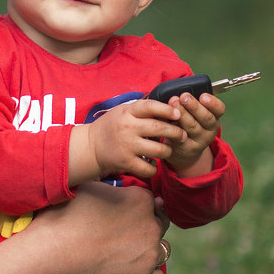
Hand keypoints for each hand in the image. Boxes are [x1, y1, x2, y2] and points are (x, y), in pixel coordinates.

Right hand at [33, 182, 169, 273]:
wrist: (54, 255)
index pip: (151, 199)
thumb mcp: (89, 188)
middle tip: (122, 230)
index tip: (123, 210)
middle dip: (146, 225)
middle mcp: (152, 226)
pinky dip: (147, 273)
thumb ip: (111, 186)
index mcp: (141, 199)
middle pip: (159, 222)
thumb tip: (114, 186)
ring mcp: (149, 255)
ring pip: (162, 249)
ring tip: (126, 250)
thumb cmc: (66, 217)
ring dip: (149, 248)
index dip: (137, 204)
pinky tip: (130, 269)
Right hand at [69, 99, 185, 183]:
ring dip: (168, 150)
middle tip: (182, 134)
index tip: (178, 113)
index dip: (167, 109)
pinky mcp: (126, 162)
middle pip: (159, 129)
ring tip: (168, 149)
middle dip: (176, 132)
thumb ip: (141, 109)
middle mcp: (127, 128)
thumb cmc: (111, 126)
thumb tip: (168, 105)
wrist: (91, 146)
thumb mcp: (122, 111)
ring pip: (158, 150)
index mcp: (127, 112)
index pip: (150, 106)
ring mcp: (127, 146)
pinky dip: (154, 168)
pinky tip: (153, 164)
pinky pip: (149, 168)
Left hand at [164, 92, 224, 175]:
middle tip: (184, 96)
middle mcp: (210, 130)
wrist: (182, 149)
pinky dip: (173, 126)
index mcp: (213, 117)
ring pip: (193, 127)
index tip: (203, 95)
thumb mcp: (192, 113)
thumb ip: (188, 102)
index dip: (213, 102)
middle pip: (206, 118)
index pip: (219, 109)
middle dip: (194, 106)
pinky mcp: (186, 148)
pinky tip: (166, 119)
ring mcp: (199, 141)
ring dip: (183, 114)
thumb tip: (177, 91)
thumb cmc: (186, 123)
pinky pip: (180, 137)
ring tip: (173, 103)